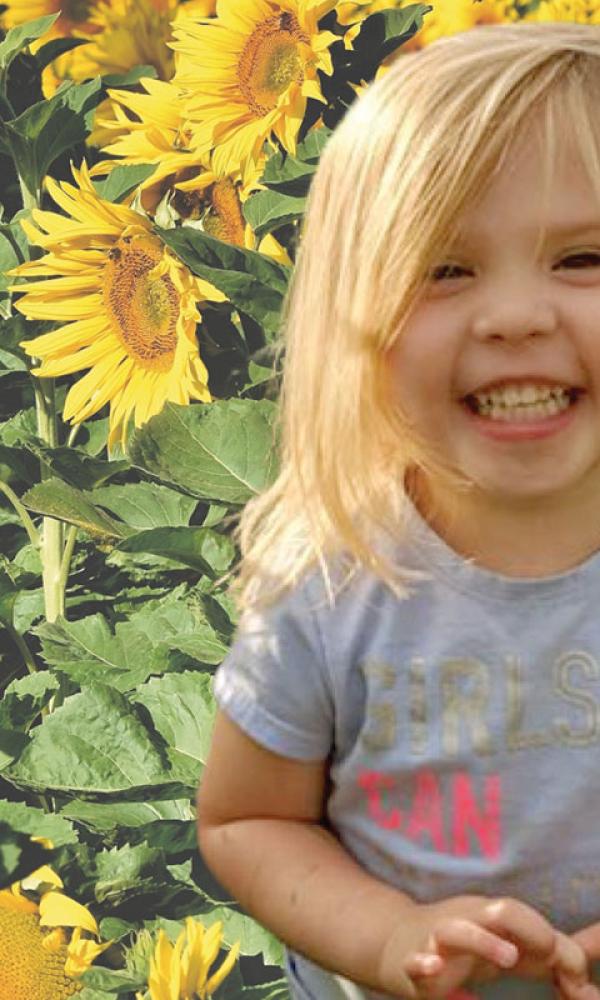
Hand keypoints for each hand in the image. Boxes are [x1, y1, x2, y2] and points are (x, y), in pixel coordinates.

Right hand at [376, 895, 590, 999]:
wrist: (402, 944)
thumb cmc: (473, 947)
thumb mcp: (518, 947)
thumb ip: (559, 957)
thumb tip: (592, 987)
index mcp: (494, 917)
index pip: (523, 913)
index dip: (544, 935)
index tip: (564, 968)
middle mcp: (469, 922)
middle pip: (499, 910)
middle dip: (527, 928)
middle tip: (548, 952)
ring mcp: (440, 944)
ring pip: (454, 932)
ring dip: (483, 943)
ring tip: (509, 958)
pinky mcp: (416, 969)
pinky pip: (414, 963)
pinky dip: (423, 966)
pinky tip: (435, 970)